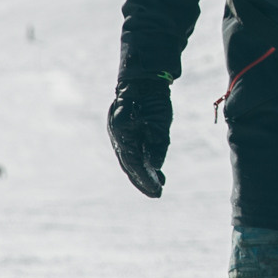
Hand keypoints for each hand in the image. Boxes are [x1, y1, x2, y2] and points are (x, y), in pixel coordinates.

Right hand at [107, 70, 173, 196]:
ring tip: (158, 187)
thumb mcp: (160, 122)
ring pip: (130, 161)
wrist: (143, 83)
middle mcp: (118, 138)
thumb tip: (155, 167)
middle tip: (157, 194)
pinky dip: (143, 164)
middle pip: (130, 166)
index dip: (145, 179)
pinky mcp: (125, 135)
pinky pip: (132, 154)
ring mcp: (120, 137)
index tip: (157, 190)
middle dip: (143, 182)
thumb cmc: (153, 100)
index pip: (134, 164)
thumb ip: (157, 144)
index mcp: (123, 134)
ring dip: (143, 175)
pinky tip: (156, 172)